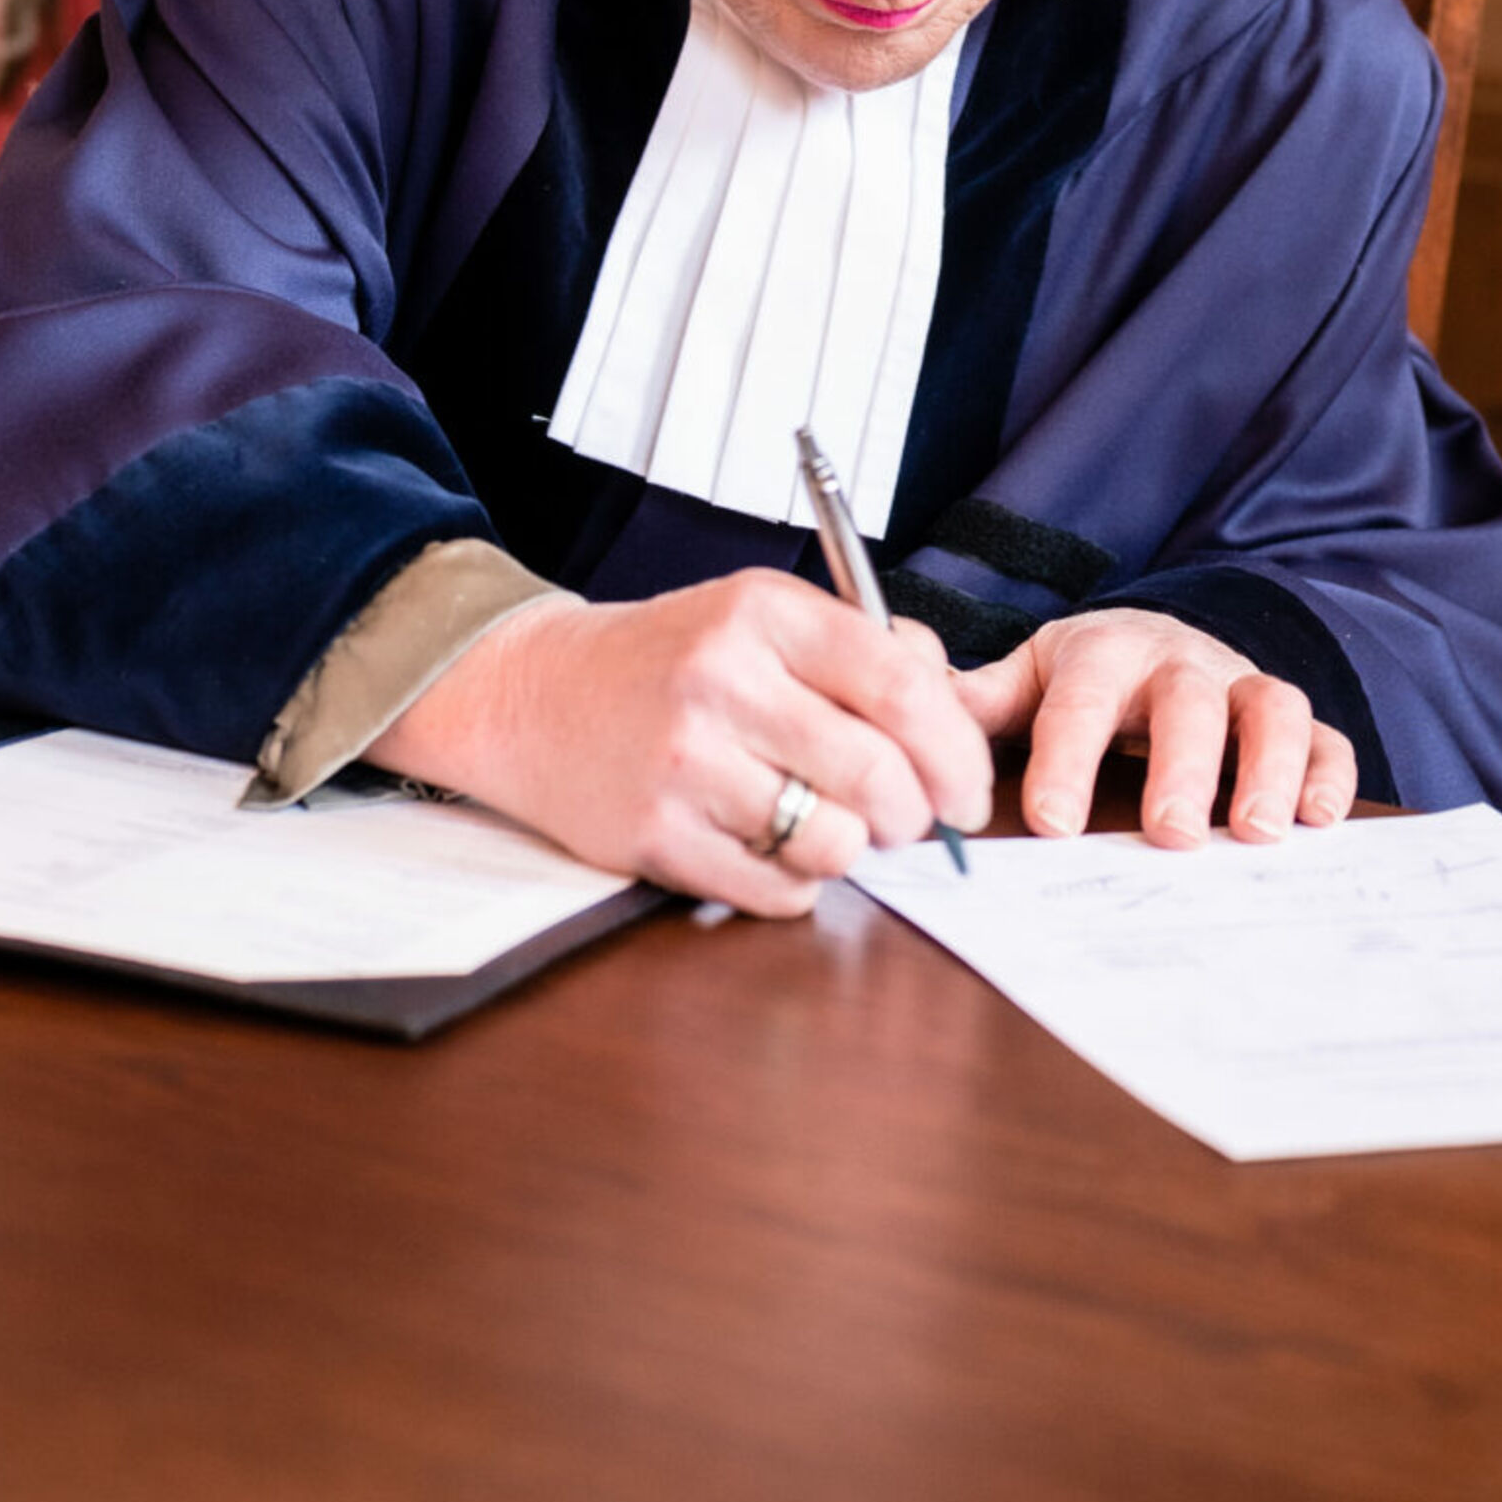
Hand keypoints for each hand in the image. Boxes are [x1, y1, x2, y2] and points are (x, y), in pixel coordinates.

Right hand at [372, 570, 992, 916]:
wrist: (532, 697)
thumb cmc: (669, 661)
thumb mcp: (759, 616)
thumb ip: (865, 647)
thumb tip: (955, 710)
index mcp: (762, 611)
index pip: (900, 686)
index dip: (956, 751)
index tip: (968, 790)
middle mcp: (723, 679)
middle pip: (877, 776)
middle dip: (913, 816)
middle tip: (906, 820)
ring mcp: (685, 762)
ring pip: (833, 843)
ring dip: (850, 849)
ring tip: (822, 823)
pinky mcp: (655, 835)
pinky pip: (777, 891)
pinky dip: (796, 884)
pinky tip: (767, 844)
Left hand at [955, 609, 1357, 849]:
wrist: (1155, 641)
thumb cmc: (1085, 678)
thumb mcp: (1027, 678)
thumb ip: (973, 699)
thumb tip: (907, 689)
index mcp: (1103, 653)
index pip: (1082, 699)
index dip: (1067, 756)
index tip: (1053, 820)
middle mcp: (1179, 662)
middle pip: (1186, 699)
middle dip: (1180, 764)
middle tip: (1169, 833)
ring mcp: (1240, 686)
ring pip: (1270, 707)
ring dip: (1268, 766)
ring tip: (1255, 832)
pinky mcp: (1289, 719)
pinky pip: (1326, 735)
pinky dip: (1329, 773)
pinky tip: (1319, 820)